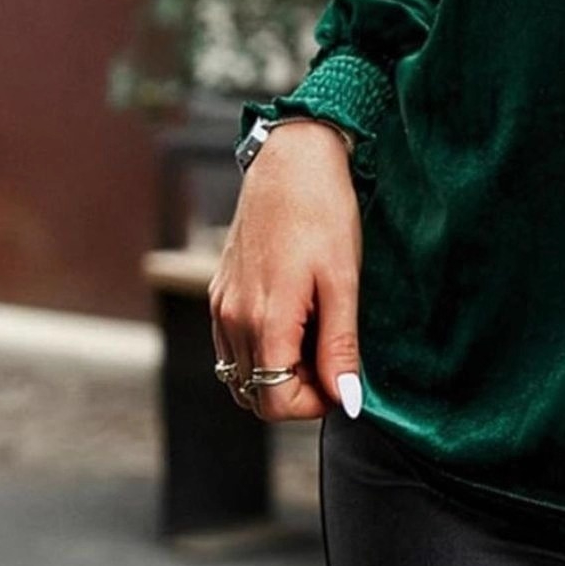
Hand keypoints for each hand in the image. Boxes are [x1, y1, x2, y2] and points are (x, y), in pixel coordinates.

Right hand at [208, 121, 362, 422]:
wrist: (291, 161)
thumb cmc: (323, 213)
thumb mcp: (344, 281)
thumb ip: (340, 346)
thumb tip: (346, 399)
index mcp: (265, 320)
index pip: (274, 404)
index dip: (312, 405)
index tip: (341, 378)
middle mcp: (232, 319)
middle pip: (255, 395)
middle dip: (295, 390)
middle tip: (331, 354)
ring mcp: (220, 306)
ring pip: (240, 374)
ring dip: (277, 371)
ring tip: (313, 333)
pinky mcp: (218, 292)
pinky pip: (231, 346)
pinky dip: (260, 350)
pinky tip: (292, 318)